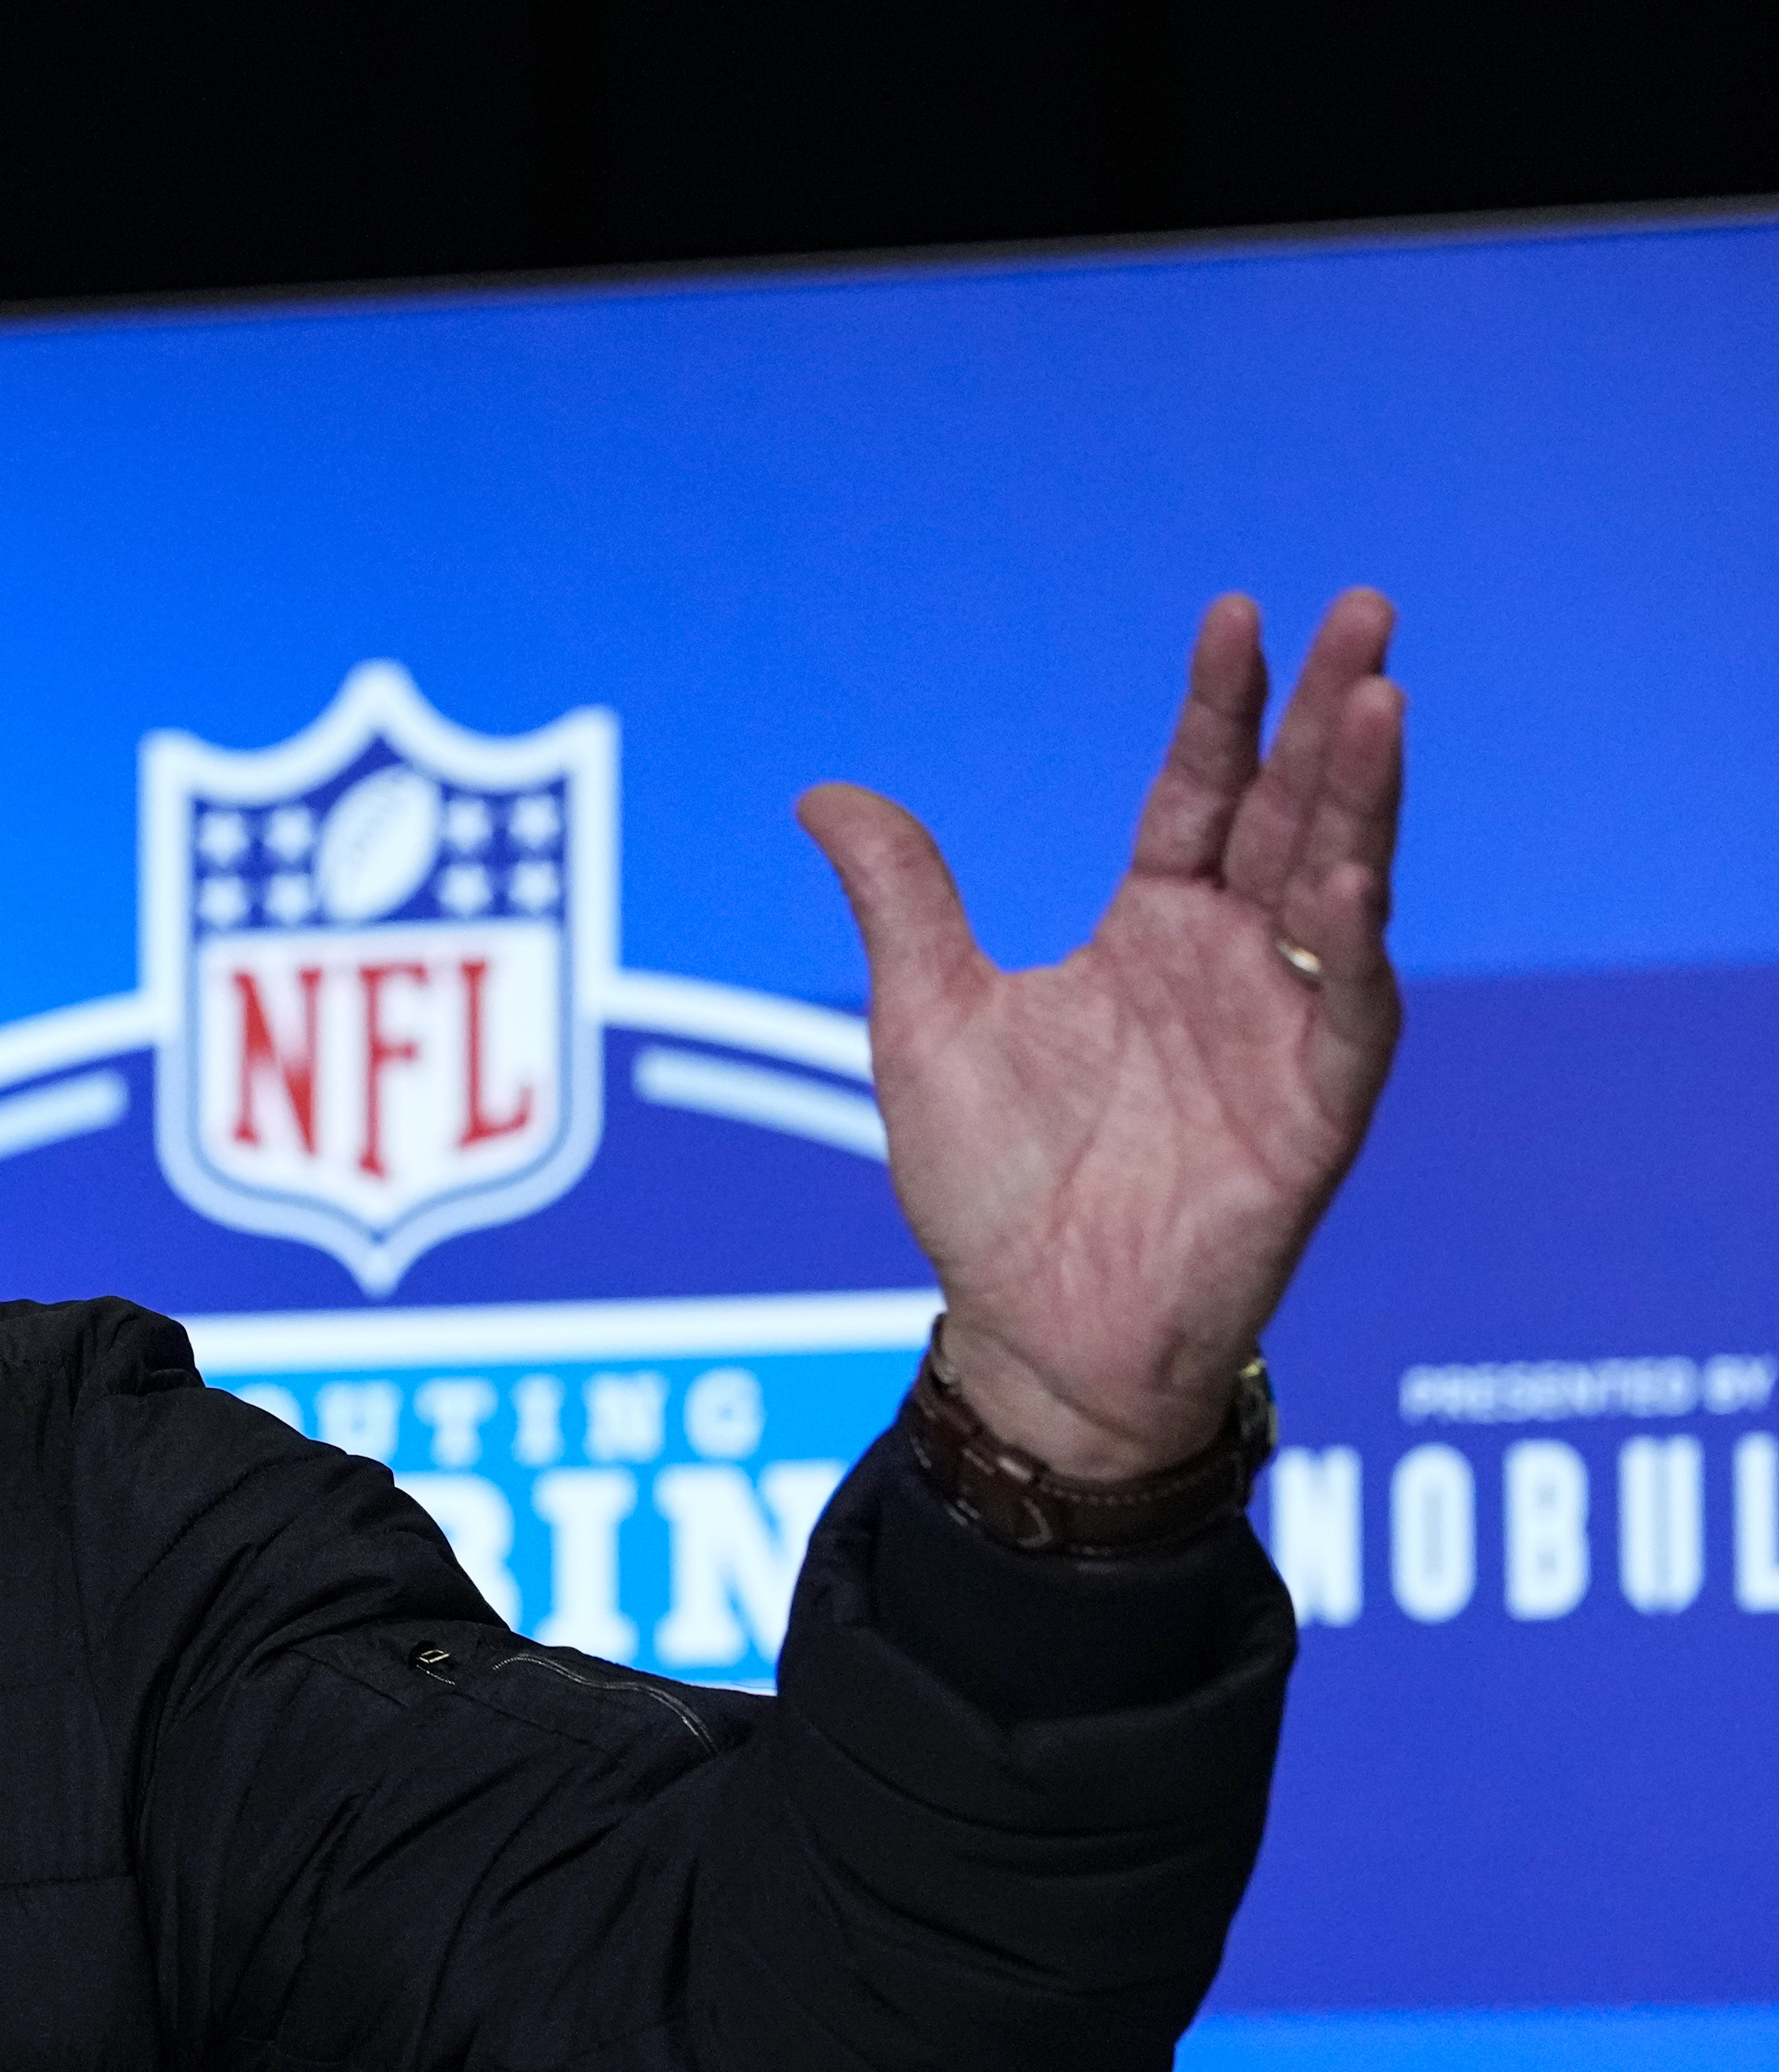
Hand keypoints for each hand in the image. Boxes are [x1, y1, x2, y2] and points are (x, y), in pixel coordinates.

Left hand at [798, 591, 1405, 1480]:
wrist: (1031, 1331)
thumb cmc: (986, 1187)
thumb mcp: (924, 1017)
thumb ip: (899, 899)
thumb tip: (823, 793)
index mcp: (1150, 934)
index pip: (1199, 792)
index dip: (1220, 708)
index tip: (1234, 614)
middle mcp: (1229, 965)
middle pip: (1291, 812)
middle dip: (1329, 714)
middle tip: (1367, 610)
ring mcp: (1281, 1031)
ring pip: (1340, 886)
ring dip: (1362, 797)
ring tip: (1379, 699)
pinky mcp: (1314, 1110)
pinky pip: (1346, 1010)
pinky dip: (1350, 941)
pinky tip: (1349, 873)